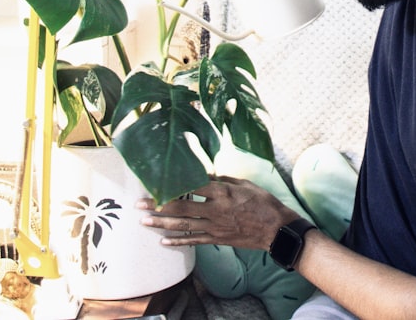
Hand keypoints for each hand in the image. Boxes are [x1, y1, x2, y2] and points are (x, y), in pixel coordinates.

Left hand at [137, 176, 299, 249]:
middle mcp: (215, 210)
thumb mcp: (243, 184)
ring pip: (183, 226)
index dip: (172, 185)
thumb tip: (204, 174)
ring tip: (144, 222)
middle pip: (181, 208)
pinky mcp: (217, 239)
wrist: (276, 229)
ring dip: (161, 224)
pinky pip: (194, 241)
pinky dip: (178, 242)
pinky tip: (163, 241)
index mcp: (222, 192)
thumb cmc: (262, 202)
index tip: (156, 182)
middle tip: (140, 205)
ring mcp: (215, 227)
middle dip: (158, 206)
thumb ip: (221, 180)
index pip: (191, 187)